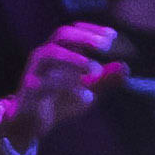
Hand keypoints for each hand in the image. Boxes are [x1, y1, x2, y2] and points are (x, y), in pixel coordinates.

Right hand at [0, 20, 126, 148]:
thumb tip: (125, 67)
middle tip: (105, 46)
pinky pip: (47, 83)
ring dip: (75, 59)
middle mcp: (43, 56)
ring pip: (50, 54)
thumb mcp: (86, 90)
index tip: (113, 36)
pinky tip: (87, 97)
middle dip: (84, 37)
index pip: (73, 31)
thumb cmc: (58, 102)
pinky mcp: (29, 90)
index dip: (92, 30)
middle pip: (61, 35)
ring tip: (95, 69)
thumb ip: (103, 79)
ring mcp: (34, 71)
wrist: (29, 125)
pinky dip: (68, 87)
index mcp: (56, 52)